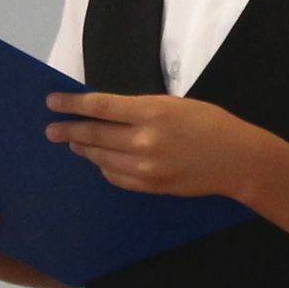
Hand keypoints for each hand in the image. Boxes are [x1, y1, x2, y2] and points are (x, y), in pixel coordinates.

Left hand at [44, 91, 273, 198]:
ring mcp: (146, 167)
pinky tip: (99, 161)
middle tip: (50, 128)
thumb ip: (140, 109)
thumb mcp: (174, 104)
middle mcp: (144, 140)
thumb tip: (107, 112)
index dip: (72, 104)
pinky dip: (104, 167)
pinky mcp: (150, 185)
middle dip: (68, 130)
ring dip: (84, 149)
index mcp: (151, 112)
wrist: (238, 159)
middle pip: (94, 134)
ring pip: (101, 158)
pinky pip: (116, 177)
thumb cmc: (210, 123)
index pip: (100, 107)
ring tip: (72, 142)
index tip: (52, 102)